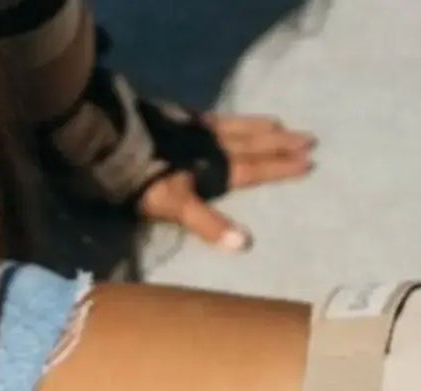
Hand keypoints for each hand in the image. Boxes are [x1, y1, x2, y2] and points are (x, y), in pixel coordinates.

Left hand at [136, 114, 315, 252]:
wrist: (112, 141)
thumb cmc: (143, 180)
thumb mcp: (175, 206)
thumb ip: (209, 223)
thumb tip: (244, 243)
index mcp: (215, 167)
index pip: (255, 169)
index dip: (280, 167)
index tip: (308, 161)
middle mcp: (212, 145)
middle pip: (253, 144)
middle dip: (280, 143)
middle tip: (309, 137)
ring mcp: (195, 129)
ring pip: (236, 127)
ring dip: (258, 127)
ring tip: (279, 122)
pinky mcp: (176, 118)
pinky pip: (213, 117)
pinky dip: (228, 117)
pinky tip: (229, 117)